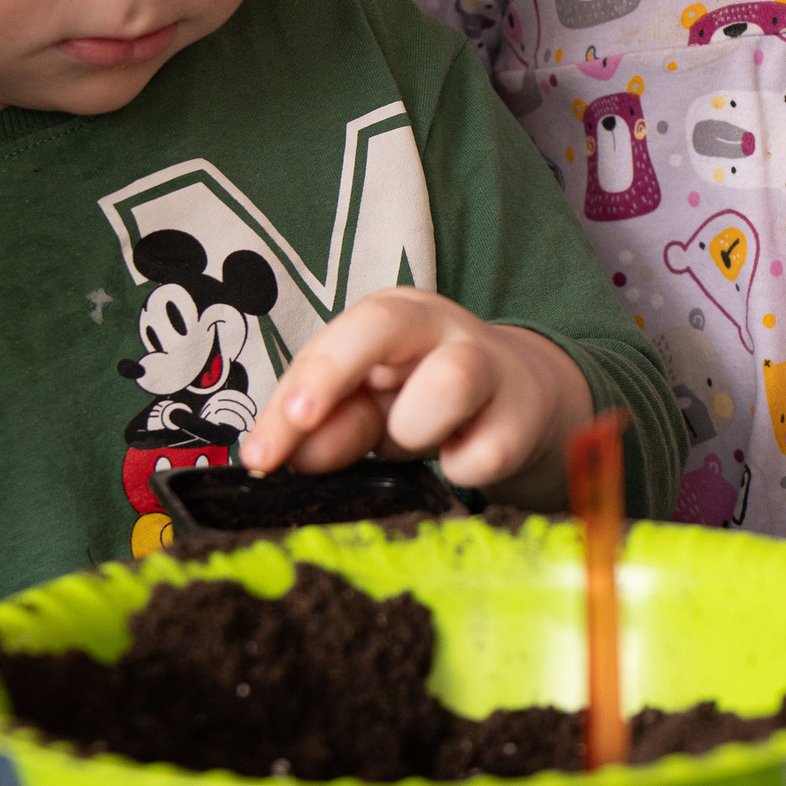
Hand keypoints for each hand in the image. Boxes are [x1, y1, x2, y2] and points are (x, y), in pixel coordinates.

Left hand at [239, 291, 592, 504]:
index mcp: (395, 315)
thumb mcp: (370, 409)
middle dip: (329, 374)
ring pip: (447, 383)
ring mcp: (490, 366)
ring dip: (413, 430)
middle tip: (301, 427)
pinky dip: (458, 470)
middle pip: (382, 322)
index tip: (261, 453)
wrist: (524, 406)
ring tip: (414, 442)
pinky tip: (461, 458)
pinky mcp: (524, 418)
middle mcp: (442, 326)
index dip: (295, 393)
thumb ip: (328, 426)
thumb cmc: (427, 401)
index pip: (335, 339)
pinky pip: (479, 456)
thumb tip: (281, 459)